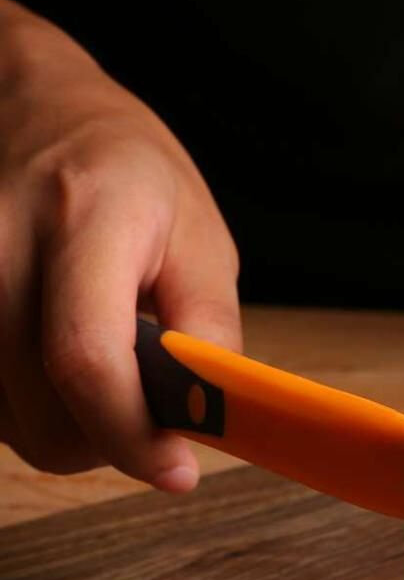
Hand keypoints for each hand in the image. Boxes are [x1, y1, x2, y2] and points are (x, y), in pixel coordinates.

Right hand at [0, 2, 239, 488]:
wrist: (35, 108)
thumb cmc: (133, 178)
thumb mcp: (202, 242)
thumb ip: (207, 333)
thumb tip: (204, 424)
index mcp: (85, 216)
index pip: (86, 357)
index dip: (130, 434)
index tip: (174, 471)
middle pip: (40, 410)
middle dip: (109, 438)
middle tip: (146, 406)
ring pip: (8, 422)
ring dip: (66, 426)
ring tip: (97, 364)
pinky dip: (26, 410)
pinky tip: (49, 364)